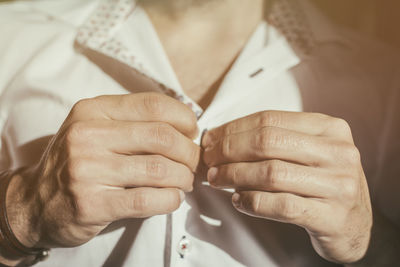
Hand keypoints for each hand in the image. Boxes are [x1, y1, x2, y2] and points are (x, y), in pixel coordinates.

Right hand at [10, 93, 199, 248]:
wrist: (33, 202)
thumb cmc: (76, 162)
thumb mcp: (95, 129)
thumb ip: (133, 122)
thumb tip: (187, 125)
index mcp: (94, 111)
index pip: (153, 105)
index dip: (184, 118)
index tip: (193, 132)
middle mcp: (88, 135)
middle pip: (162, 137)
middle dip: (189, 152)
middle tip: (193, 163)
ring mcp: (88, 170)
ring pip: (159, 169)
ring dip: (183, 178)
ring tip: (184, 182)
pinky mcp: (92, 203)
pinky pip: (147, 200)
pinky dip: (170, 200)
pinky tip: (172, 199)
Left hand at [202, 111, 371, 263]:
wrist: (355, 225)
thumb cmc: (323, 182)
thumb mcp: (309, 151)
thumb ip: (275, 140)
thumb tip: (221, 137)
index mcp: (330, 128)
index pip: (270, 119)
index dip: (233, 128)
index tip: (211, 139)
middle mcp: (338, 152)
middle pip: (267, 142)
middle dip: (229, 150)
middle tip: (209, 160)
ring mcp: (339, 185)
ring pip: (271, 173)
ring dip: (234, 175)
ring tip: (216, 179)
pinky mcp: (333, 217)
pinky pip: (281, 205)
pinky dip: (252, 202)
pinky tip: (238, 200)